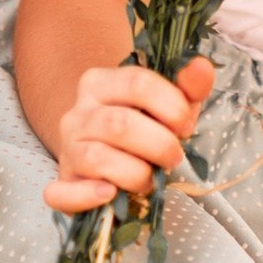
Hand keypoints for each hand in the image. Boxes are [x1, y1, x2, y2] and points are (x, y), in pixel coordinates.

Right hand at [42, 55, 215, 213]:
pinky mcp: (62, 185)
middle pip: (120, 124)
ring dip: (137, 174)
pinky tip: (110, 194)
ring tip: (151, 178)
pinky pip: (61, 193)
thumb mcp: (171, 105)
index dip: (171, 107)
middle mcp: (76, 113)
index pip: (137, 83)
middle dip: (159, 145)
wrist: (109, 157)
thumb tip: (201, 67)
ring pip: (97, 158)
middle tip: (175, 157)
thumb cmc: (145, 127)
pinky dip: (87, 196)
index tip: (186, 126)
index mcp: (99, 83)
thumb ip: (188, 87)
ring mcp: (66, 150)